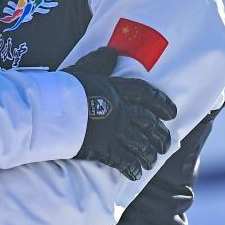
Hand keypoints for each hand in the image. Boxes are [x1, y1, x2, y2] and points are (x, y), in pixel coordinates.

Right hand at [64, 47, 176, 180]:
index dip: (162, 103)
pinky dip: (133, 169)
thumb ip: (99, 62)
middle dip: (161, 135)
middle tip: (166, 143)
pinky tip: (136, 173)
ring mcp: (117, 131)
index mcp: (117, 90)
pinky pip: (127, 162)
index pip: (146, 94)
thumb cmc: (65, 87)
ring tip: (151, 160)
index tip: (172, 112)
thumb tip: (112, 51)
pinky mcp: (108, 149)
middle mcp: (122, 111)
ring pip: (142, 145)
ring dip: (149, 154)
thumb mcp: (83, 68)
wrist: (52, 109)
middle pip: (150, 123)